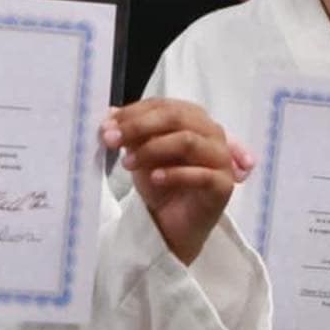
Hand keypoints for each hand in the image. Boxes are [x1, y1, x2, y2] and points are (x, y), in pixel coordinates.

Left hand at [103, 98, 237, 264]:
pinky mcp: (223, 185)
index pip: (163, 105)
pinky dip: (174, 174)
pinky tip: (154, 178)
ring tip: (127, 163)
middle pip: (176, 117)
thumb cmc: (160, 183)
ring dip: (152, 149)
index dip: (133, 113)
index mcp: (193, 118)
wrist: (171, 224)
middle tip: (111, 139)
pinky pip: (201, 174)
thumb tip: (109, 113)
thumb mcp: (140, 153)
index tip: (106, 125)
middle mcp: (211, 132)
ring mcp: (221, 158)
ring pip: (188, 141)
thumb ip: (131, 133)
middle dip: (139, 126)